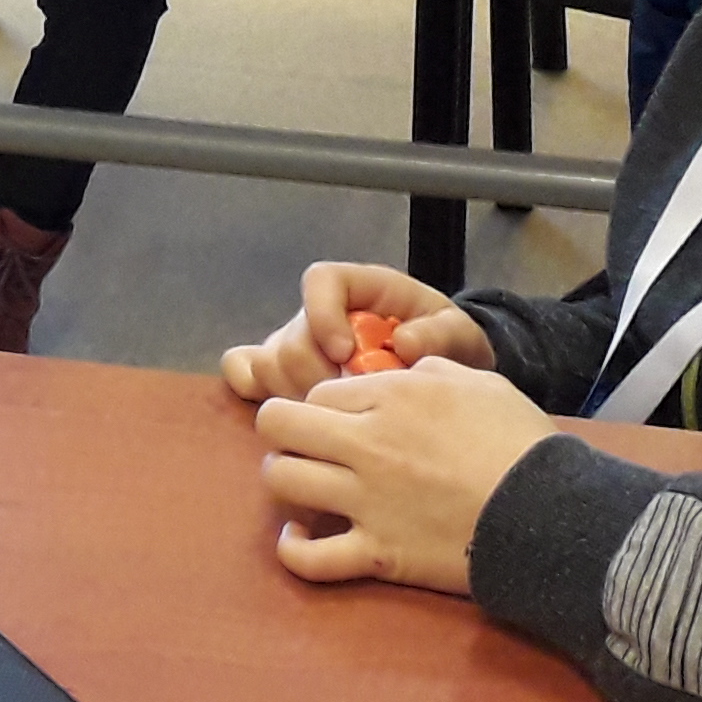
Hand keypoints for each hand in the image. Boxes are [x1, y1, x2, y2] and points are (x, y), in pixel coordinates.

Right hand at [222, 261, 490, 401]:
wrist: (442, 371)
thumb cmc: (446, 344)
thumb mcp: (458, 335)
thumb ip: (440, 334)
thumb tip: (403, 344)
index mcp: (359, 287)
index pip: (320, 282)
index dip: (323, 316)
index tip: (345, 354)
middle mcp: (319, 311)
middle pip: (289, 337)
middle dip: (315, 376)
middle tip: (349, 408)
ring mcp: (295, 342)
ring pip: (266, 363)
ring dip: (296, 396)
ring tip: (335, 419)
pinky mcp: (280, 372)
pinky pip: (242, 372)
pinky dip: (256, 392)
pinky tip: (296, 416)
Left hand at [252, 357, 555, 594]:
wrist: (550, 513)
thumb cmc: (520, 442)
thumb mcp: (480, 382)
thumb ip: (430, 371)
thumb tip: (402, 372)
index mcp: (391, 397)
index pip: (318, 391)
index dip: (323, 404)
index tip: (340, 419)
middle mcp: (366, 445)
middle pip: (278, 424)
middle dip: (282, 428)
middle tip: (302, 444)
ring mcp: (365, 501)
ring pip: (282, 480)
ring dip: (284, 478)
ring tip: (302, 484)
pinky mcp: (375, 554)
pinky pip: (307, 557)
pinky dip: (293, 549)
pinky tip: (298, 537)